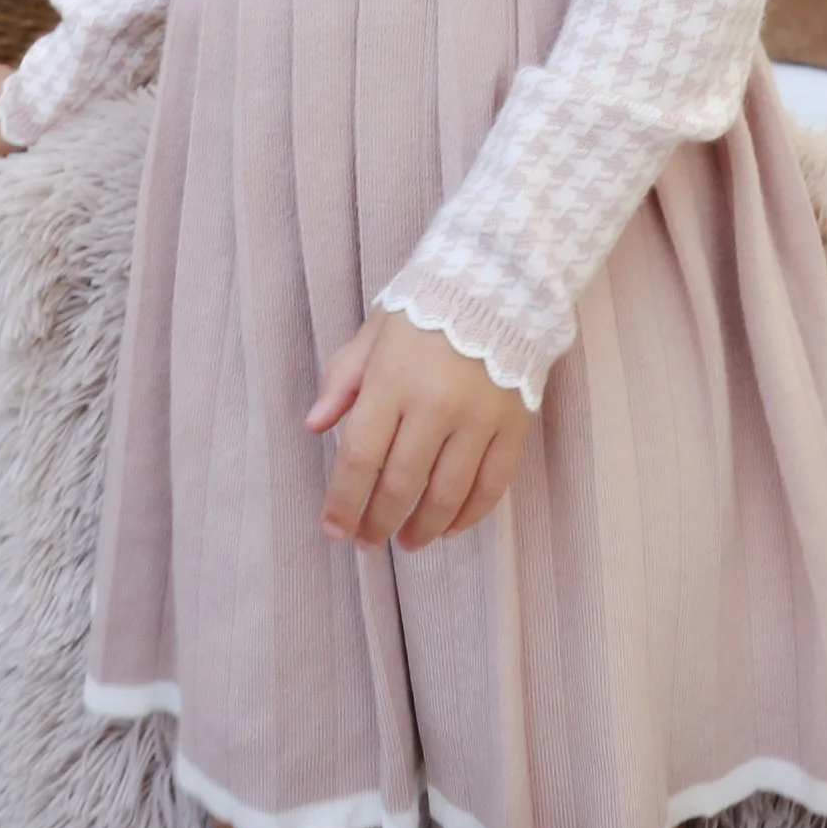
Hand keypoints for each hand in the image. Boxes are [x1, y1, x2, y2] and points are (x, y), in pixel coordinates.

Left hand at [309, 312, 528, 551]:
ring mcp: (478, 418)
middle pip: (401, 483)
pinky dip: (469, 516)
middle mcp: (435, 404)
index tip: (334, 529)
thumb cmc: (424, 310)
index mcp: (392, 381)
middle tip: (367, 542)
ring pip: (447, 494)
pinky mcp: (512, 426)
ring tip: (408, 542)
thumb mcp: (374, 333)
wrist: (498, 285)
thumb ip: (342, 380)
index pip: (360, 456)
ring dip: (423, 527)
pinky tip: (450, 528)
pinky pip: (491, 485)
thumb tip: (314, 425)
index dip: (344, 501)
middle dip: (378, 522)